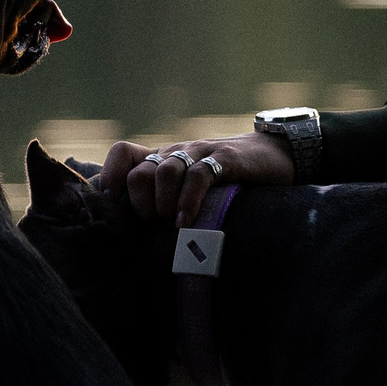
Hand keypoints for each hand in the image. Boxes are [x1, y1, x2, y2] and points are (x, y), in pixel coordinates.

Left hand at [99, 131, 292, 224]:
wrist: (275, 156)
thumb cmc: (230, 182)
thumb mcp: (192, 189)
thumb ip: (168, 202)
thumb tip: (140, 233)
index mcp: (164, 158)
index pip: (124, 153)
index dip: (111, 176)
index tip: (112, 204)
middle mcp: (177, 152)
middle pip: (140, 172)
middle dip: (141, 205)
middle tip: (156, 225)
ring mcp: (200, 152)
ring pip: (165, 171)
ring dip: (164, 204)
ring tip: (173, 225)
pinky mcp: (225, 159)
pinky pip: (198, 176)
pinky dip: (188, 201)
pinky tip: (187, 222)